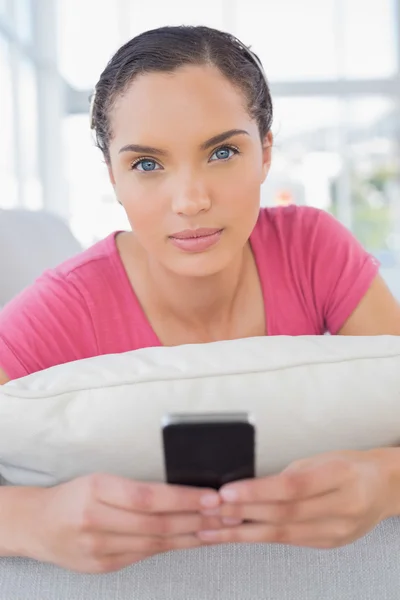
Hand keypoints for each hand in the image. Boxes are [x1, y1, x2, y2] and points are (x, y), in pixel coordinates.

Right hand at [24, 473, 221, 572]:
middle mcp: (95, 520)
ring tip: (219, 529)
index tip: (213, 496)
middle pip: (156, 524)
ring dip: (191, 537)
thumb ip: (135, 488)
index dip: (183, 498)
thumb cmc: (74, 495)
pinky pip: (144, 556)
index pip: (148, 496)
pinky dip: (171, 549)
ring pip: (154, 544)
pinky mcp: (102, 567)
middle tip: (227, 514)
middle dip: (196, 519)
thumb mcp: (100, 479)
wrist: (38, 525)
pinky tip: (192, 541)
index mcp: (96, 489)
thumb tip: (182, 490)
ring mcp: (98, 548)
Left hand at [198, 450, 393, 548]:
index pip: (292, 487)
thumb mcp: (320, 459)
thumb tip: (246, 487)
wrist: (382, 488)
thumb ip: (288, 476)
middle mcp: (341, 507)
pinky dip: (259, 538)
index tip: (227, 491)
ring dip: (244, 533)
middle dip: (243, 513)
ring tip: (213, 529)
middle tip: (211, 512)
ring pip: (283, 534)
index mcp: (339, 476)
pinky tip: (237, 536)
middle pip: (284, 514)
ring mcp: (336, 531)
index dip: (257, 491)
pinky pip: (288, 542)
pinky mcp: (328, 544)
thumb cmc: (347, 467)